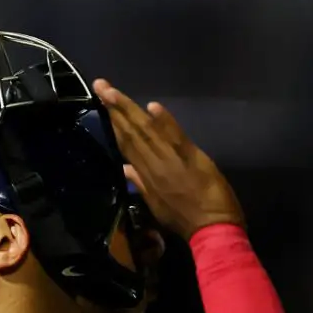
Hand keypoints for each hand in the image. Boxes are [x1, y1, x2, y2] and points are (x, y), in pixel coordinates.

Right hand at [93, 78, 243, 237]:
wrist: (212, 227)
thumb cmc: (184, 219)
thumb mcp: (157, 204)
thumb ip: (141, 183)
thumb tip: (124, 167)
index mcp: (146, 174)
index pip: (125, 142)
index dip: (112, 121)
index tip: (101, 100)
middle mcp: (154, 163)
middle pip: (132, 131)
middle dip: (115, 107)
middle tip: (100, 85)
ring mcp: (172, 159)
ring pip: (146, 130)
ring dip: (130, 109)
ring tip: (113, 91)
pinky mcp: (191, 157)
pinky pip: (174, 136)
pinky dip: (164, 121)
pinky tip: (151, 106)